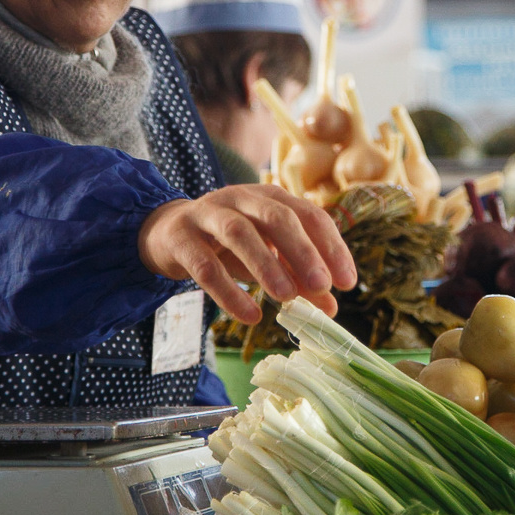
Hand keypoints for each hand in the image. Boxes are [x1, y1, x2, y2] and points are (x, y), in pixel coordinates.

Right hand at [138, 185, 355, 324]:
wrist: (167, 233)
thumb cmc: (227, 245)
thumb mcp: (266, 256)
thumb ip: (297, 277)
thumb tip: (331, 307)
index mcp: (269, 197)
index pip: (309, 214)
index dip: (331, 246)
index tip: (347, 282)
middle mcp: (240, 198)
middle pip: (276, 217)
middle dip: (303, 251)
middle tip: (322, 285)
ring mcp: (208, 215)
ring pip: (240, 234)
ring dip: (266, 266)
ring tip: (287, 298)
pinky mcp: (181, 238)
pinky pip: (205, 265)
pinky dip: (229, 292)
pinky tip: (250, 316)